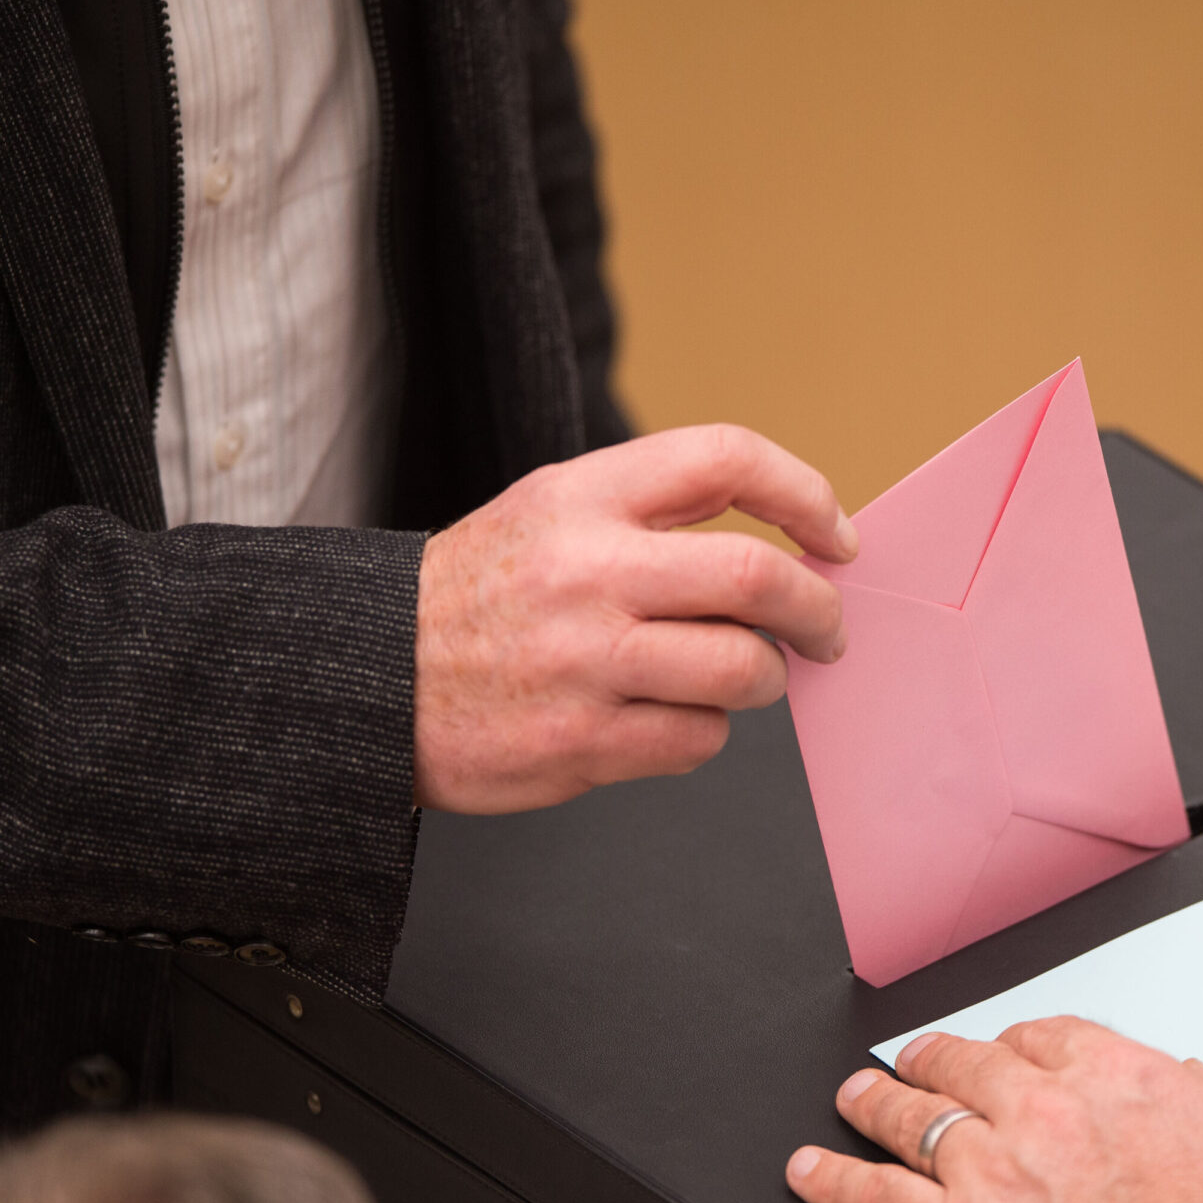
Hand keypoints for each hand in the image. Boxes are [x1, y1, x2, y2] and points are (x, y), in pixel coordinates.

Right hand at [412, 425, 858, 812]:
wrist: (369, 680)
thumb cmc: (477, 598)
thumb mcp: (549, 512)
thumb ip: (652, 511)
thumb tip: (781, 540)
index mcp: (582, 497)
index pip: (727, 459)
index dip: (804, 495)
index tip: (834, 538)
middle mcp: (587, 572)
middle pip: (758, 579)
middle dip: (818, 611)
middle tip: (826, 631)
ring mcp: (585, 663)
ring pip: (743, 671)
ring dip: (762, 680)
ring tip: (735, 678)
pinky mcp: (582, 744)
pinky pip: (698, 740)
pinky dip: (702, 732)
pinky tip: (662, 719)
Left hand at [786, 1018, 1202, 1202]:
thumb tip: (1192, 1082)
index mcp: (1112, 1074)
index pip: (1041, 1036)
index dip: (1015, 1044)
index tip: (1005, 1053)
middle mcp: (1041, 1109)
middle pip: (967, 1066)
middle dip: (935, 1061)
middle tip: (915, 1061)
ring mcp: (992, 1170)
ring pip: (914, 1120)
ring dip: (876, 1104)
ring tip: (854, 1100)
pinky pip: (877, 1199)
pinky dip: (834, 1183)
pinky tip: (809, 1173)